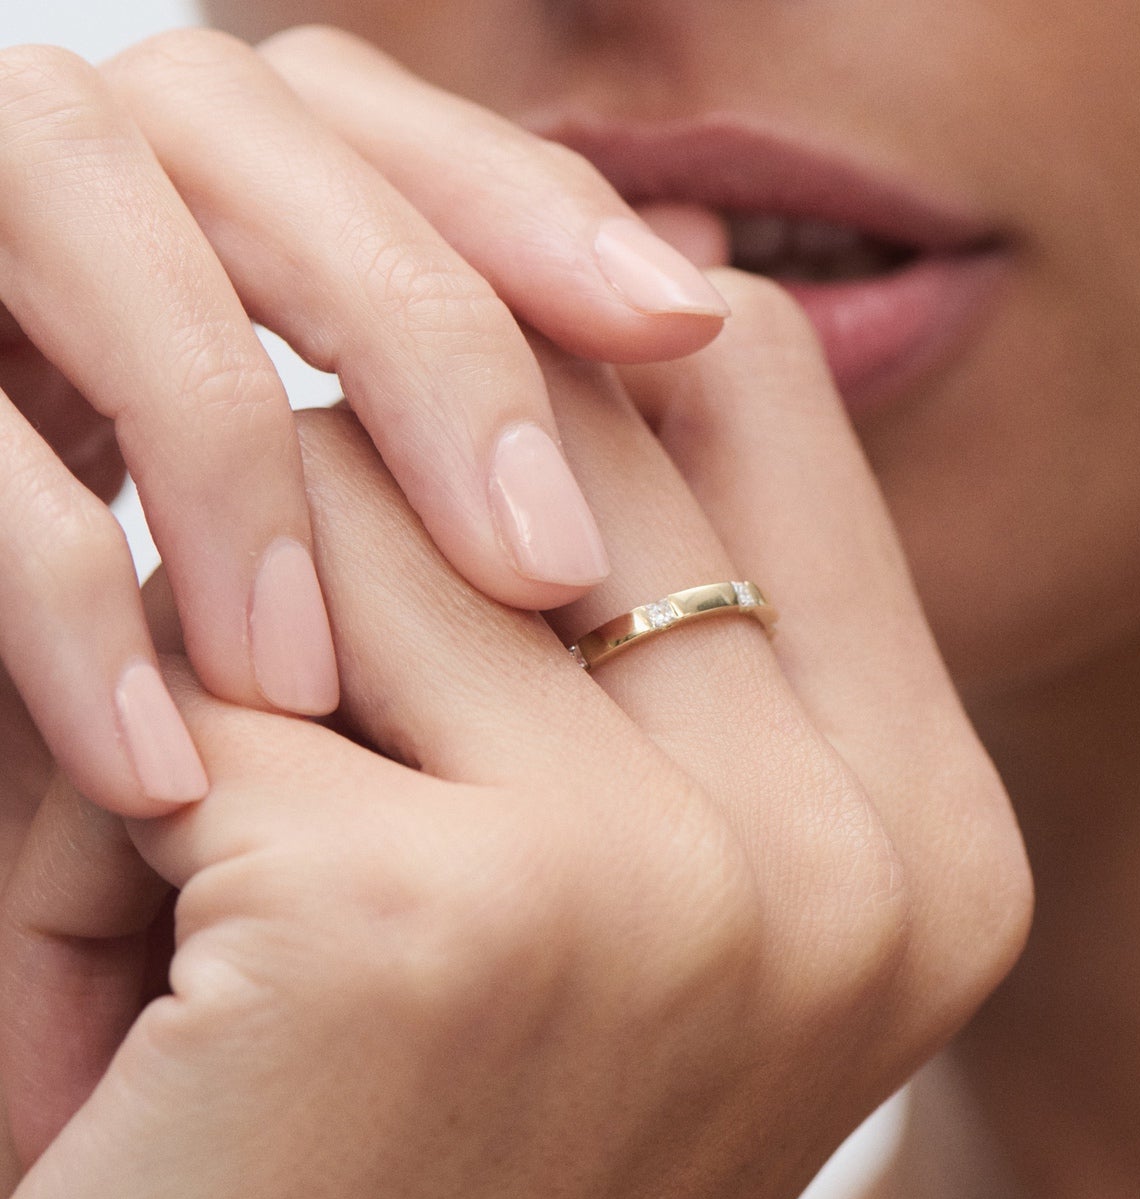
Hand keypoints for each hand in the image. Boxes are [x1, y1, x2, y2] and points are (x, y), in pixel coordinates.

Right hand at [0, 24, 727, 820]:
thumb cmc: (174, 648)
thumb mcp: (318, 523)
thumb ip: (449, 421)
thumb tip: (704, 317)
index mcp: (180, 193)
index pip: (372, 118)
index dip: (527, 197)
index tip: (681, 323)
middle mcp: (65, 178)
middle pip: (250, 118)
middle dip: (420, 331)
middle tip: (544, 562)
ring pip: (78, 195)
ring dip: (230, 455)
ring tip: (310, 683)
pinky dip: (66, 599)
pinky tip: (169, 769)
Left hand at [0, 276, 1029, 1198]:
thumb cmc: (424, 1179)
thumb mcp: (632, 898)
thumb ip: (662, 628)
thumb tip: (585, 275)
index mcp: (936, 846)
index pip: (749, 379)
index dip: (554, 329)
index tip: (407, 386)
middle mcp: (858, 865)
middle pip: (540, 410)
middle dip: (357, 522)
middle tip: (288, 750)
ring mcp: (678, 895)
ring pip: (346, 503)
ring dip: (222, 657)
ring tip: (216, 904)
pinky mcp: (441, 926)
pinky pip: (192, 669)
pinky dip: (96, 797)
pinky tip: (132, 1001)